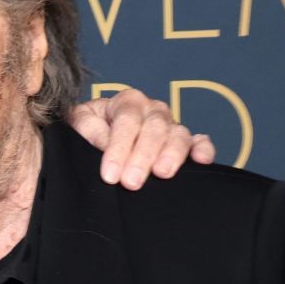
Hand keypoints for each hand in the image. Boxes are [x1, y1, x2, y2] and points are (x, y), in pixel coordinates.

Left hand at [67, 88, 216, 188]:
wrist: (96, 135)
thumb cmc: (88, 130)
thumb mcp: (80, 123)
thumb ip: (89, 129)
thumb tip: (104, 143)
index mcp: (128, 101)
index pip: (127, 121)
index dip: (118, 148)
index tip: (110, 175)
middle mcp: (153, 110)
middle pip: (154, 128)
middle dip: (143, 156)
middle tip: (132, 182)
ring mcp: (171, 125)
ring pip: (178, 135)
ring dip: (172, 154)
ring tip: (162, 174)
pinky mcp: (185, 142)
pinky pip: (199, 142)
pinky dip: (204, 149)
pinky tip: (201, 160)